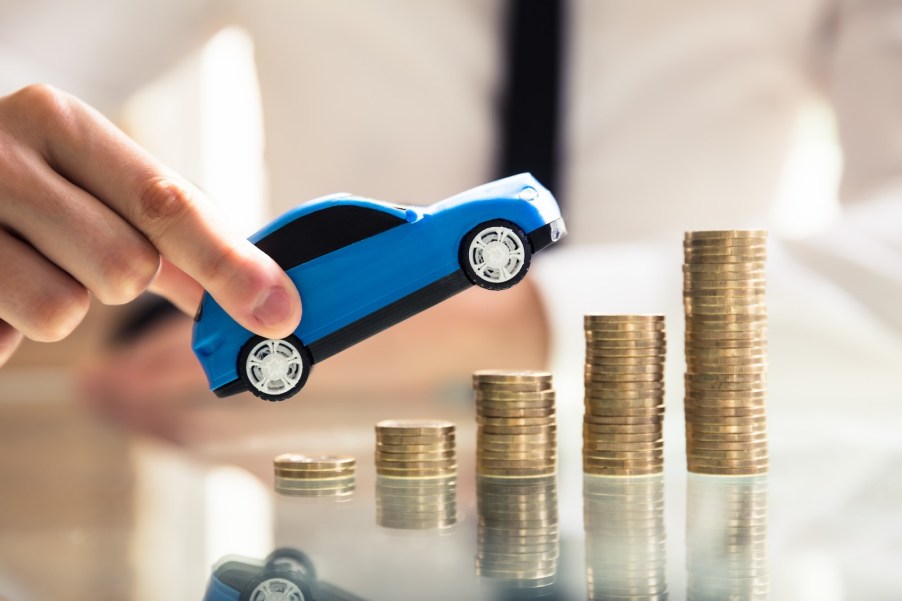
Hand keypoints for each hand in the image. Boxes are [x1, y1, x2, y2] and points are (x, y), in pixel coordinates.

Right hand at [0, 85, 300, 365]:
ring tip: (22, 262)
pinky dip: (5, 324)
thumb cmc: (30, 185)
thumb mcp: (95, 183)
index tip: (280, 313)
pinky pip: (2, 339)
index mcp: (62, 123)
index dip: (229, 264)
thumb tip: (260, 295)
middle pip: (123, 266)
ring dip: (57, 303)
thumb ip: (175, 232)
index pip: (165, 203)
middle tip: (77, 249)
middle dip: (119, 278)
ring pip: (61, 312)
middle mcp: (2, 155)